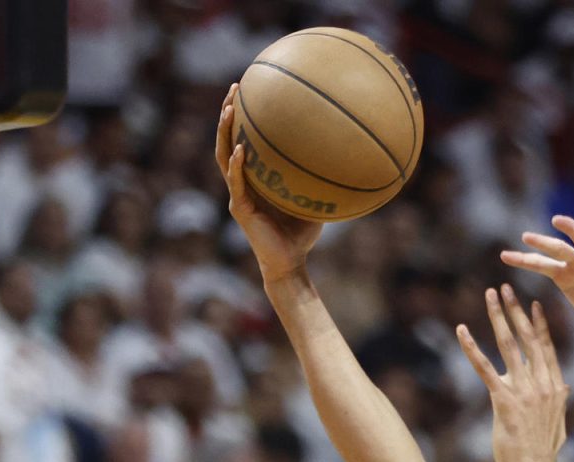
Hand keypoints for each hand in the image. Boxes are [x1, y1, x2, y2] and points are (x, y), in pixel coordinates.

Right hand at [216, 84, 322, 282]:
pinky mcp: (241, 209)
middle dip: (228, 113)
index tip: (250, 88)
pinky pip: (237, 182)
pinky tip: (241, 149)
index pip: (243, 139)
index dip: (243, 116)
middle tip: (235, 87)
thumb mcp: (314, 197)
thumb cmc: (302, 233)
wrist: (289, 263)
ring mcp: (238, 195)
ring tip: (229, 109)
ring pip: (224, 157)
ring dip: (225, 132)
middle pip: (227, 140)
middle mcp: (242, 183)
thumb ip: (321, 175)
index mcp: (255, 178)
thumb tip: (349, 151)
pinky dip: (237, 165)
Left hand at [456, 285, 569, 461]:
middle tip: (505, 288)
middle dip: (515, 310)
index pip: (547, 347)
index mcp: (556, 386)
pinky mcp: (503, 400)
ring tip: (490, 296)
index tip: (532, 304)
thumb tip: (564, 391)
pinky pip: (484, 367)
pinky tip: (462, 331)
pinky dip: (472, 348)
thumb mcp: (558, 422)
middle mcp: (542, 382)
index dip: (538, 324)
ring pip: (508, 345)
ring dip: (497, 317)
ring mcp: (524, 390)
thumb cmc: (544, 452)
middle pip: (527, 338)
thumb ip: (559, 402)